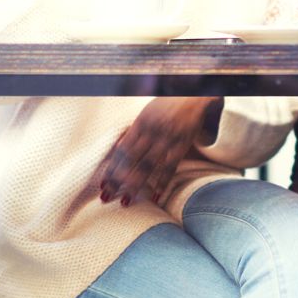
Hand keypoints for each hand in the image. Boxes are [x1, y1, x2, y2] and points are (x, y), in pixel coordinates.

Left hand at [99, 97, 222, 205]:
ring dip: (135, 185)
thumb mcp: (148, 112)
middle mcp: (152, 131)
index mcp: (141, 122)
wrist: (195, 95)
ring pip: (147, 166)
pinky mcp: (182, 144)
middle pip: (130, 160)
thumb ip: (135, 130)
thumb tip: (118, 147)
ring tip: (126, 202)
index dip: (111, 168)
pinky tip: (154, 197)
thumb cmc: (169, 104)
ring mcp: (167, 138)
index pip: (121, 149)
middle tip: (106, 197)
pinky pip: (170, 167)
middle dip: (117, 180)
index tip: (102, 184)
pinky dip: (162, 183)